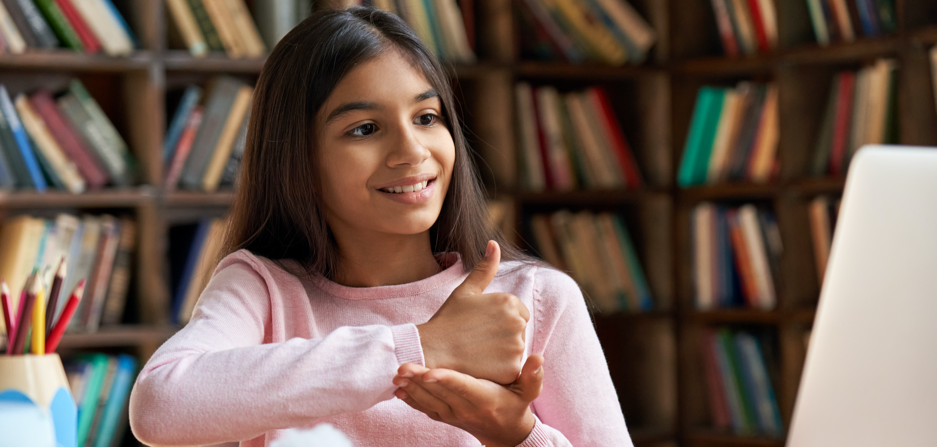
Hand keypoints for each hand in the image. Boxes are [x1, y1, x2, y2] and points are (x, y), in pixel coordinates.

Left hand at [393, 354, 544, 446]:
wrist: (506, 434)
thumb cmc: (517, 405)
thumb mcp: (529, 392)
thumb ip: (532, 375)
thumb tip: (538, 357)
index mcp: (484, 399)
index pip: (462, 387)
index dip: (445, 379)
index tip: (429, 372)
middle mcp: (466, 408)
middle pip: (439, 393)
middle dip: (419, 380)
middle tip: (401, 367)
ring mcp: (454, 415)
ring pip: (429, 402)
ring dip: (411, 389)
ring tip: (396, 375)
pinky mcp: (446, 417)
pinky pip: (426, 410)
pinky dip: (412, 400)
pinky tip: (399, 390)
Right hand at [417, 241, 529, 384]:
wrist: (431, 350)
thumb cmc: (448, 320)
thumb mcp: (466, 291)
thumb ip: (485, 268)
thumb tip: (494, 243)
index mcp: (510, 302)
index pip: (518, 313)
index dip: (499, 321)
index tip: (480, 325)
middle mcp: (517, 322)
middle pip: (519, 332)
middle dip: (503, 336)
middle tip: (477, 339)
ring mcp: (516, 347)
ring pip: (516, 351)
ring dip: (502, 353)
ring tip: (477, 352)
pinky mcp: (511, 369)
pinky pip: (511, 370)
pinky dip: (499, 370)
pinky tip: (481, 366)